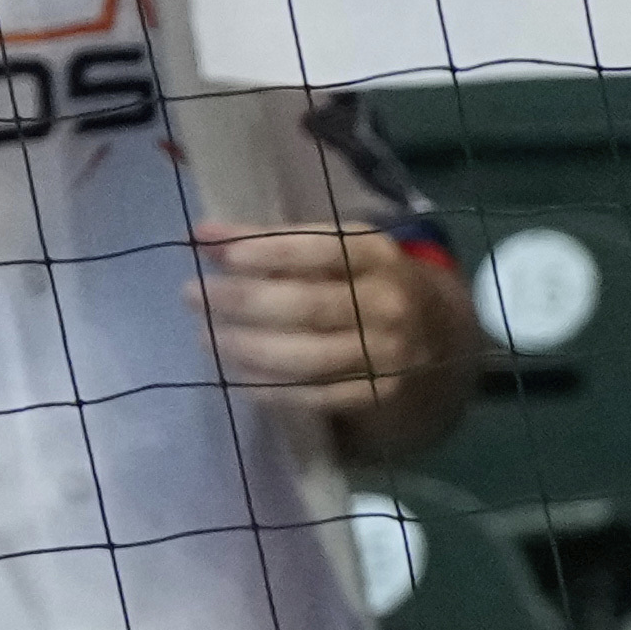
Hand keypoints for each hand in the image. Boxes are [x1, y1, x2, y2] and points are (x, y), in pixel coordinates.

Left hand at [203, 221, 466, 438]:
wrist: (437, 337)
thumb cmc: (364, 283)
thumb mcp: (335, 251)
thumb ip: (272, 243)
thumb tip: (203, 235)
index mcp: (377, 254)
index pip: (322, 249)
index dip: (270, 252)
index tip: (221, 256)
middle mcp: (389, 303)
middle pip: (309, 306)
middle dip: (244, 301)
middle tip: (193, 296)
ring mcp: (387, 353)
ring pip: (308, 356)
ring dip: (248, 348)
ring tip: (206, 338)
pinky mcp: (376, 394)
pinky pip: (314, 395)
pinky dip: (269, 387)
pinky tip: (236, 374)